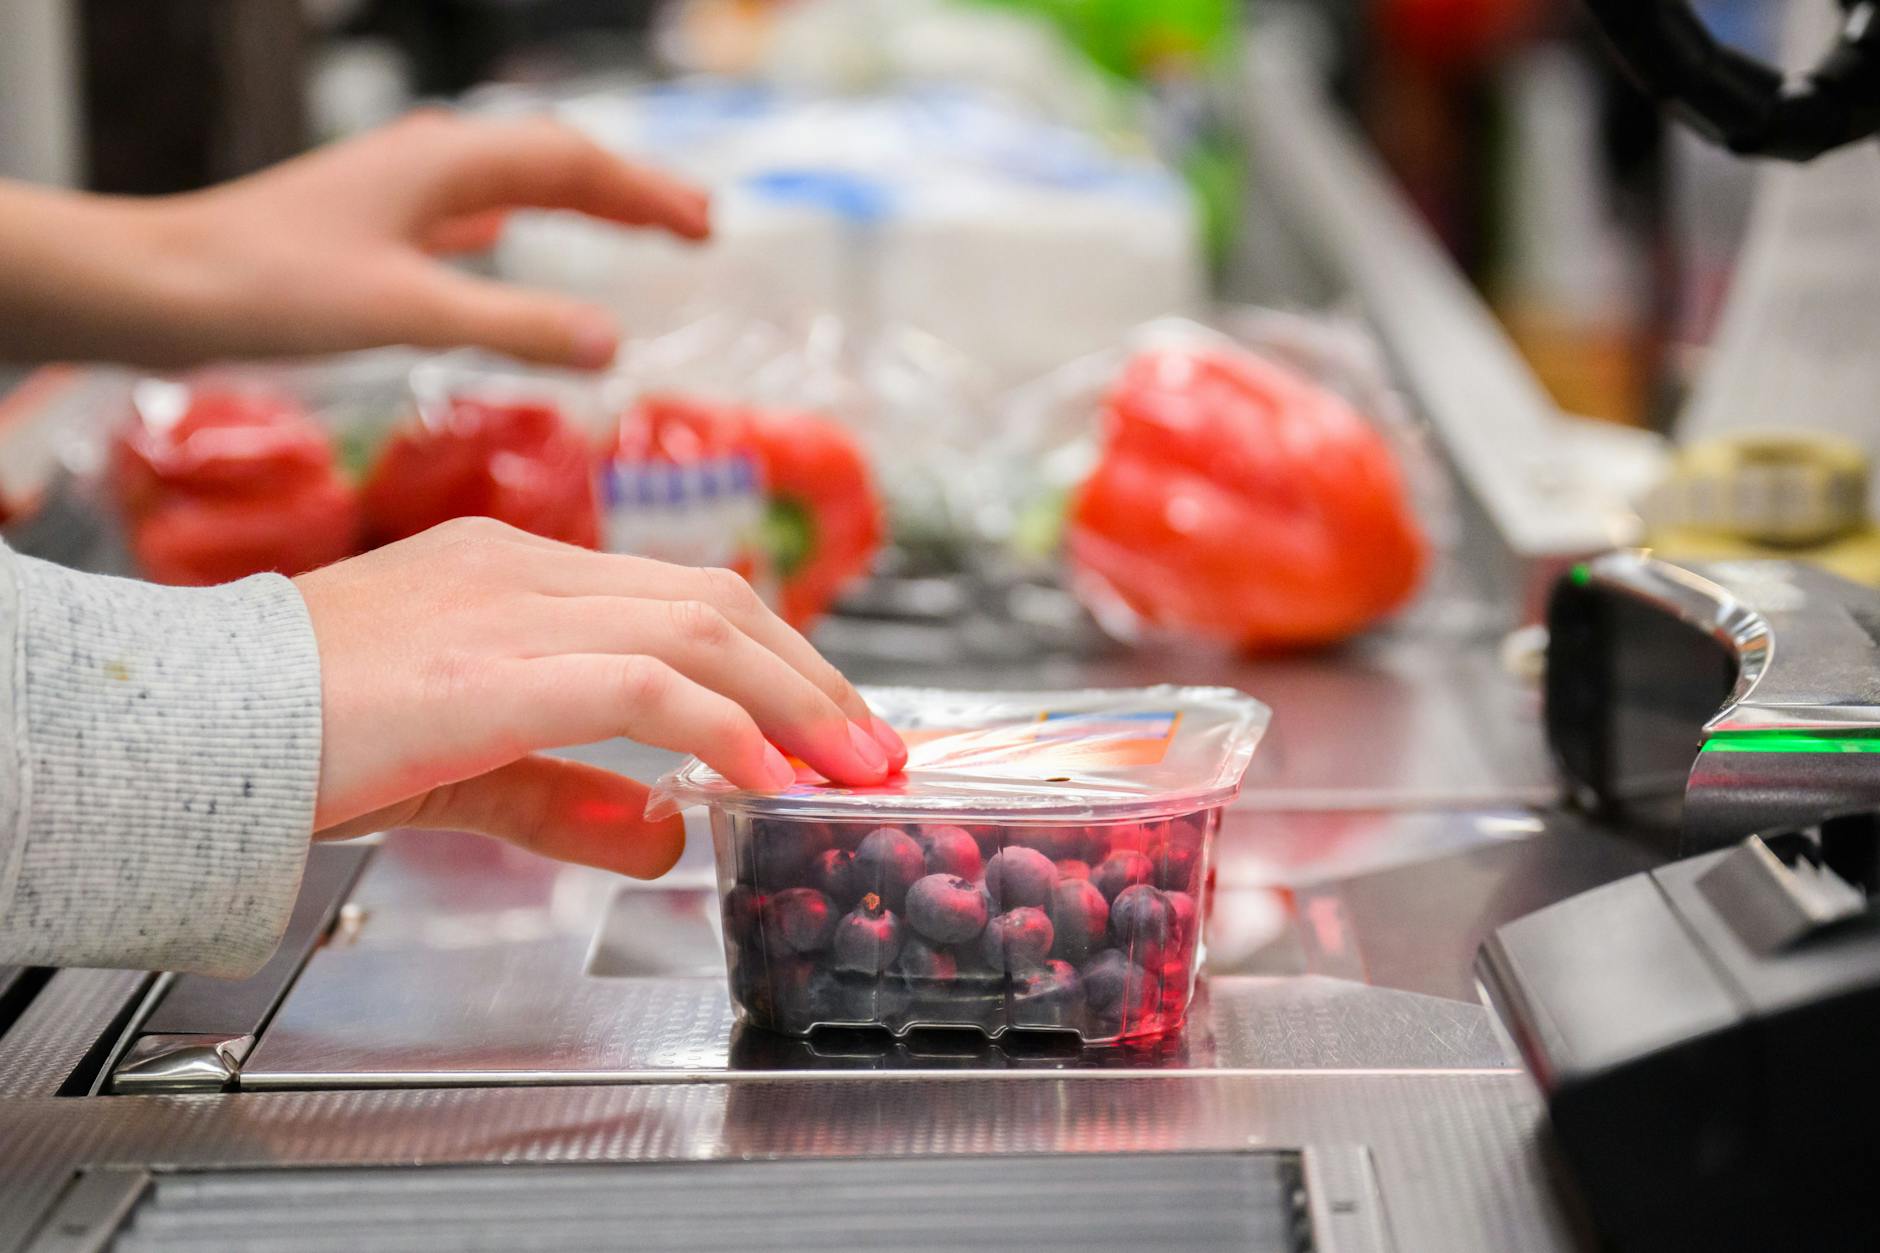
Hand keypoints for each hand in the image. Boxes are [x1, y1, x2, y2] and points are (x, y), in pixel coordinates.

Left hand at [0, 111, 707, 369]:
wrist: (159, 289)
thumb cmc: (272, 289)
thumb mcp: (408, 312)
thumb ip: (515, 328)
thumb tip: (616, 344)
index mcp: (446, 163)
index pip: (574, 163)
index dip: (646, 195)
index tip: (708, 227)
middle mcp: (427, 164)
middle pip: (551, 161)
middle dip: (627, 192)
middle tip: (695, 226)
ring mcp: (396, 192)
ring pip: (510, 182)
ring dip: (576, 202)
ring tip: (631, 227)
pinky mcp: (368, 226)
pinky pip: (464, 212)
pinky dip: (510, 221)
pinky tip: (509, 238)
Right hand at [295, 518, 906, 877]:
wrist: (179, 727)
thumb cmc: (294, 738)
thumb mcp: (461, 770)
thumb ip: (565, 796)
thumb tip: (665, 832)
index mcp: (514, 573)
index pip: (684, 597)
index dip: (775, 660)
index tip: (828, 722)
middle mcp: (524, 571)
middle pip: (716, 602)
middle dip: (811, 680)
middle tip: (872, 750)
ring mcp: (509, 607)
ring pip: (699, 630)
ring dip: (795, 703)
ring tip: (852, 769)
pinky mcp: (490, 666)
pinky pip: (643, 683)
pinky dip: (721, 727)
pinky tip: (766, 776)